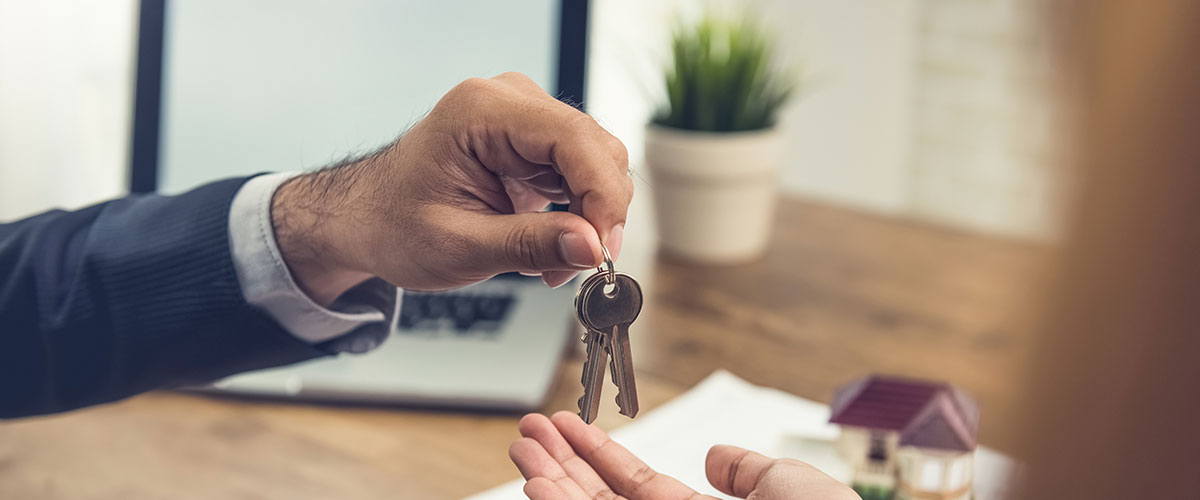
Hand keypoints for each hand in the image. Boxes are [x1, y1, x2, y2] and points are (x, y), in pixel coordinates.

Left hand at [270, 72, 632, 303]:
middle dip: (599, 212)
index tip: (601, 248)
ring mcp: (525, 118)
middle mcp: (510, 102)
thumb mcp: (460, 247)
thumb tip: (592, 248)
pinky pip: (582, 173)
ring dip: (591, 218)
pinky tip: (552, 245)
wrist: (370, 219)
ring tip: (555, 264)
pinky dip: (579, 214)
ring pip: (597, 162)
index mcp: (482, 111)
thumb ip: (530, 244)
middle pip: (595, 148)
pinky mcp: (534, 142)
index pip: (573, 138)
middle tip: (582, 266)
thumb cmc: (396, 225)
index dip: (600, 195)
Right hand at [509, 412, 860, 499]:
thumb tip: (717, 457)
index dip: (600, 453)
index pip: (636, 487)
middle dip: (562, 463)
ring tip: (522, 445)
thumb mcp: (791, 488)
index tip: (570, 425)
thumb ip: (748, 471)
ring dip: (550, 481)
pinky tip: (536, 483)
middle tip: (530, 429)